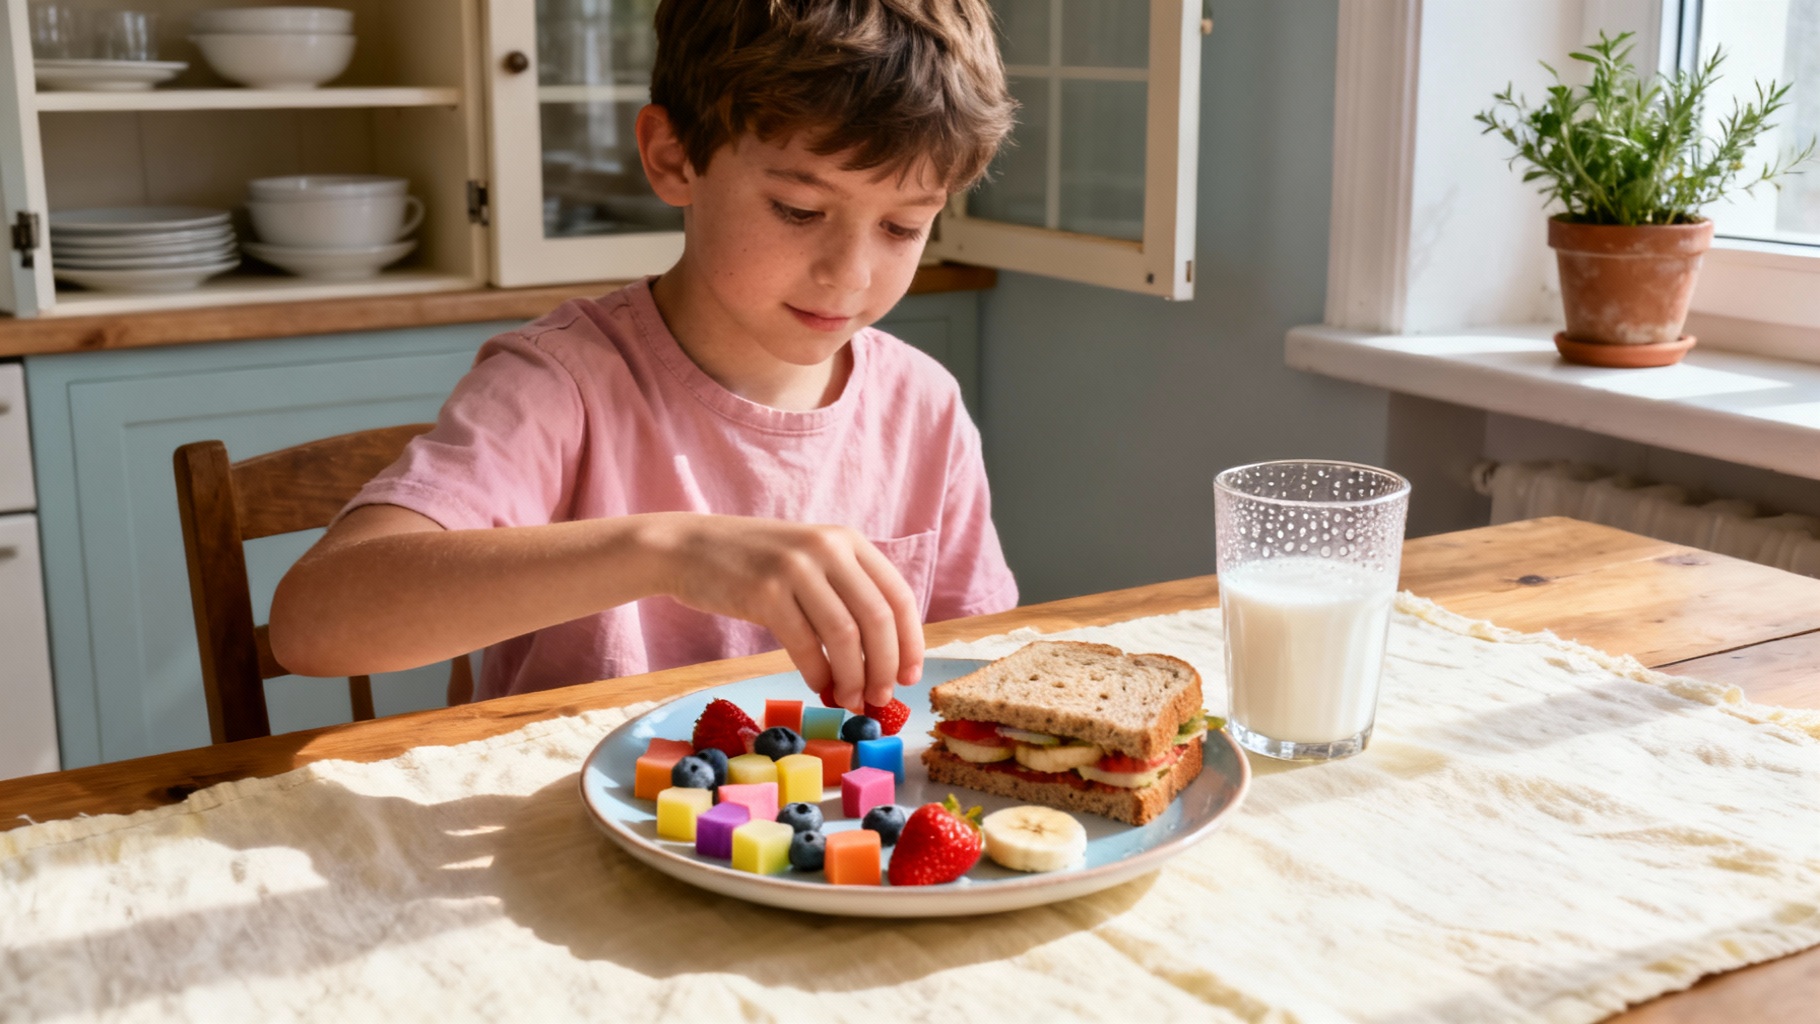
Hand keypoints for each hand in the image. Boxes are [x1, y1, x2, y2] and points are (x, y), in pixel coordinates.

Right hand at [648, 513, 923, 709]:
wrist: (689, 547)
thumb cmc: (753, 564)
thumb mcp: (809, 562)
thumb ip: (845, 594)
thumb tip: (882, 658)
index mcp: (848, 541)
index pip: (898, 596)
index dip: (910, 643)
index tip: (910, 677)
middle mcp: (828, 548)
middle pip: (877, 619)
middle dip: (886, 667)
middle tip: (881, 699)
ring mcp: (795, 568)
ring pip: (845, 636)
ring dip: (854, 677)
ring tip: (851, 700)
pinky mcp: (764, 592)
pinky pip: (805, 644)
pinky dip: (818, 674)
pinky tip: (820, 687)